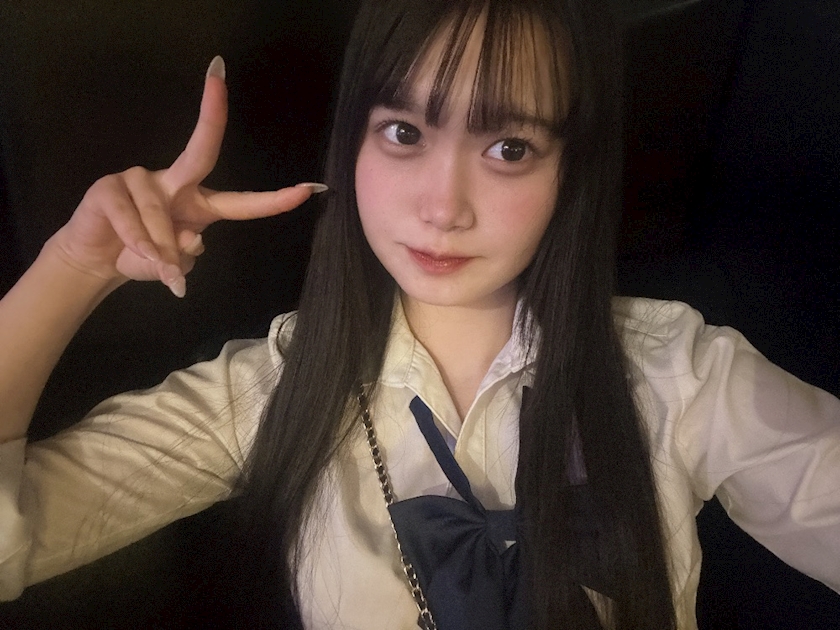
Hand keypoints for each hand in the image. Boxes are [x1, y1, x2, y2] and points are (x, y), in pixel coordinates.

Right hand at [50, 56, 325, 296]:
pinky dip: (137, 242)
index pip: (244, 202)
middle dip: (212, 114)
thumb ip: (185, 257)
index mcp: (202, 204)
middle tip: (218, 79)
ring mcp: (143, 179)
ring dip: (159, 249)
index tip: (309, 189)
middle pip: (202, 150)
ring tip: (152, 262)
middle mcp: (178, 184)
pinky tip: (130, 250)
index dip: (275, 200)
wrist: (97, 260)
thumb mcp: (172, 265)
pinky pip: (133, 218)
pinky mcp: (111, 185)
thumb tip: (191, 239)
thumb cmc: (142, 256)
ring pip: (162, 215)